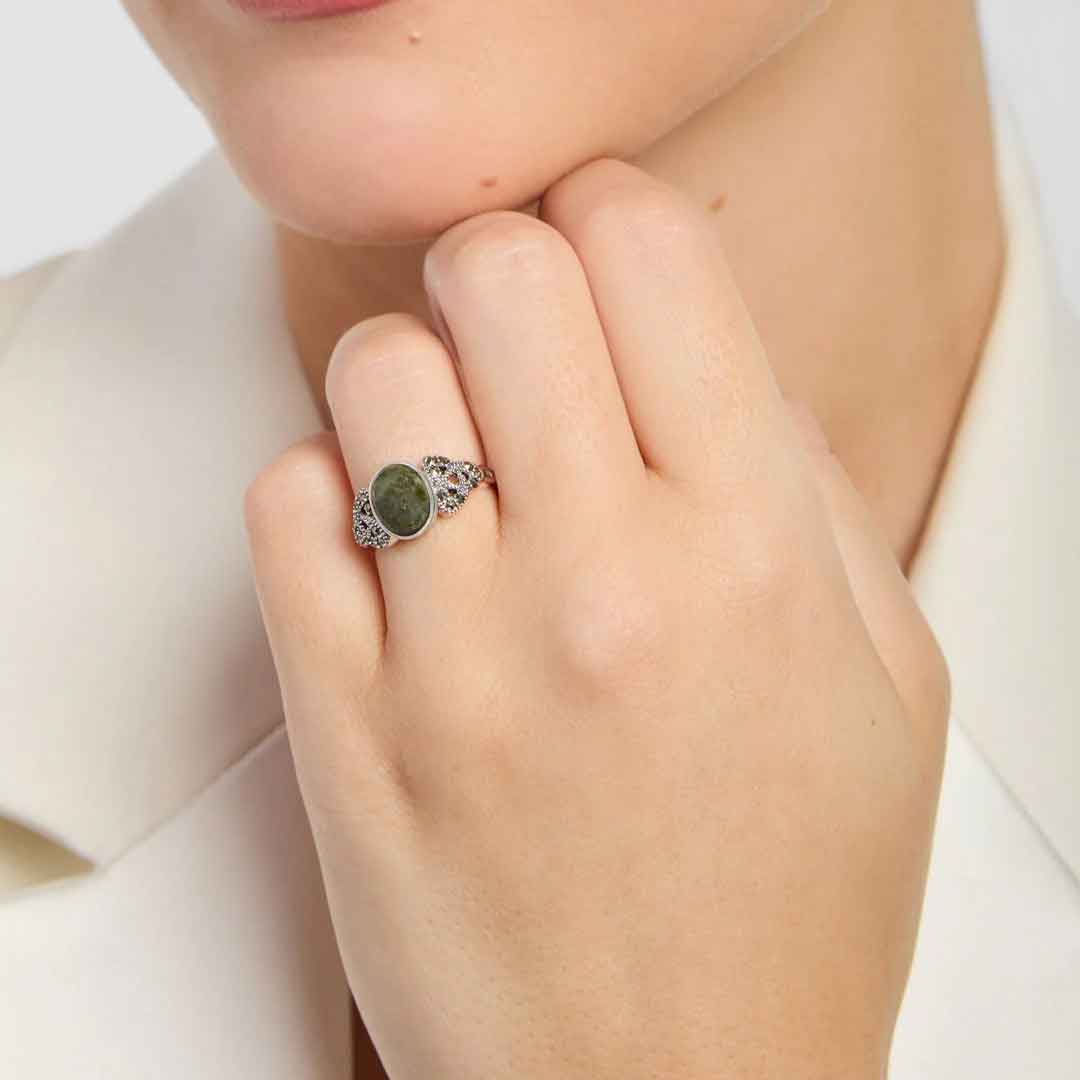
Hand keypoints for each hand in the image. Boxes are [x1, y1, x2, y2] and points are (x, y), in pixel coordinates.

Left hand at [245, 158, 948, 1078]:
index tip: (601, 252)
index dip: (613, 215)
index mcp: (757, 553)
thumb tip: (715, 361)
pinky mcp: (348, 731)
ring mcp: (458, 659)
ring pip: (375, 373)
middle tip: (520, 336)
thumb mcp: (887, 681)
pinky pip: (287, 508)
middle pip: (497, 274)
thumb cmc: (792, 900)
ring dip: (411, 380)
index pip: (649, 254)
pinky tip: (390, 551)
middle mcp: (604, 586)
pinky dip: (326, 493)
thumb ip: (810, 490)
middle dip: (503, 270)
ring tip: (456, 455)